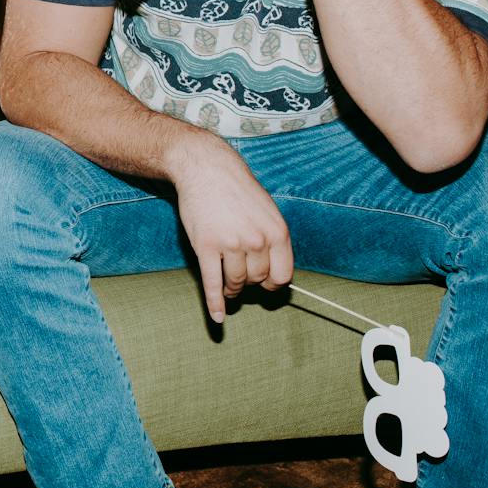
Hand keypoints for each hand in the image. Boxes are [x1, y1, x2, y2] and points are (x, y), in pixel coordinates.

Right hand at [168, 135, 292, 324]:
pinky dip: (214, 304)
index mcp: (277, 232)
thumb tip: (275, 274)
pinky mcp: (206, 247)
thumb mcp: (267, 211)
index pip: (282, 276)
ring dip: (232, 291)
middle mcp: (257, 240)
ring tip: (228, 288)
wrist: (206, 169)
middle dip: (249, 282)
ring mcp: (230, 244)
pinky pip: (212, 283)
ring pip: (235, 283)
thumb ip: (272, 240)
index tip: (264, 285)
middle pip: (257, 279)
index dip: (272, 284)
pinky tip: (217, 317)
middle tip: (240, 278)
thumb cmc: (236, 190)